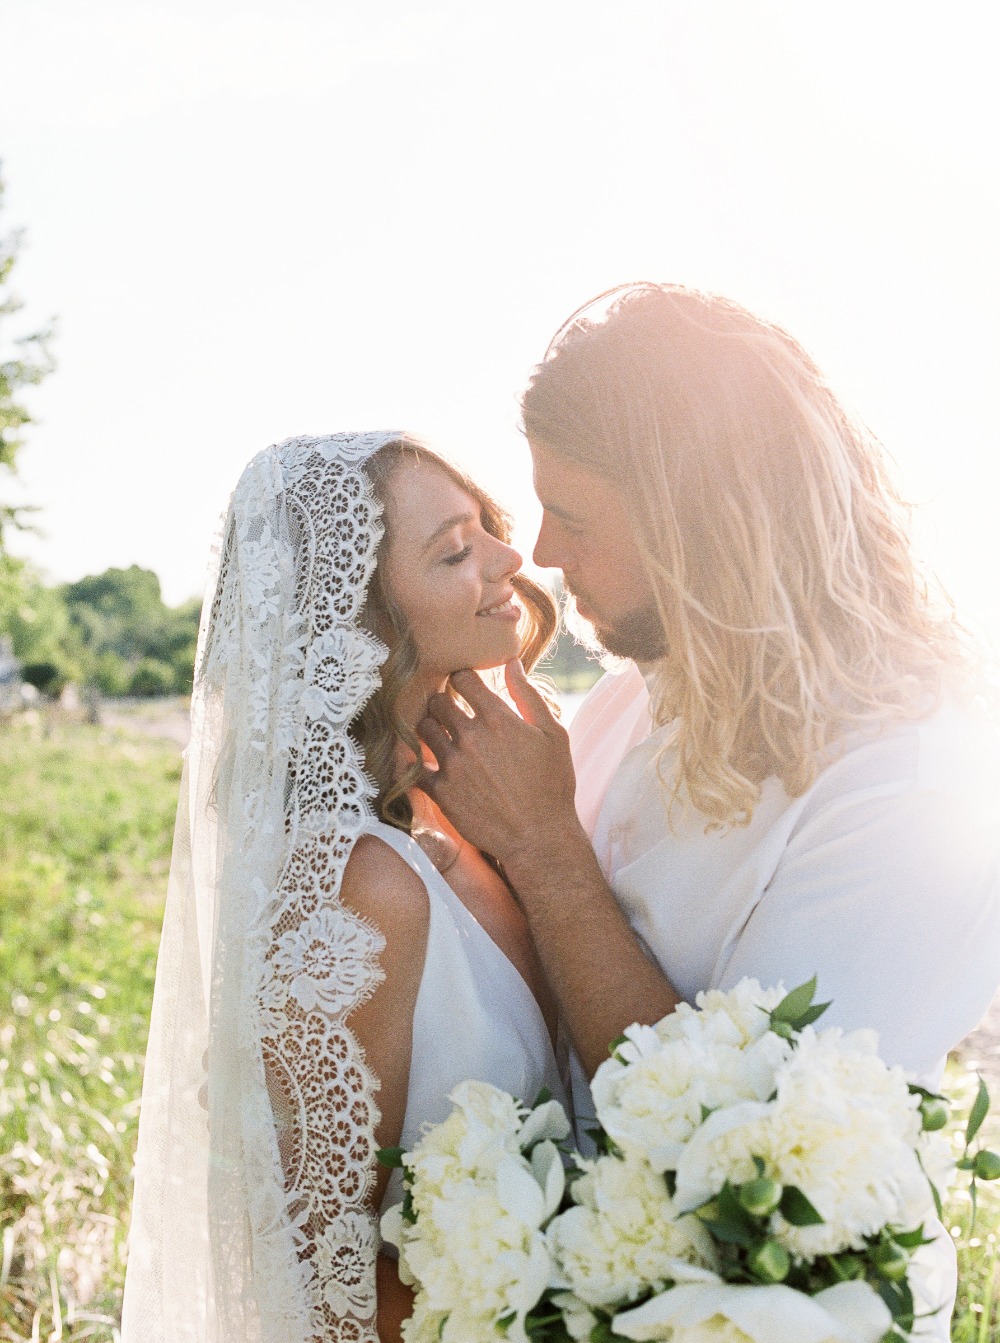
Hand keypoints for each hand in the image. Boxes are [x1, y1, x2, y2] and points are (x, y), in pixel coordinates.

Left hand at [417, 660, 580, 865]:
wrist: (538, 838)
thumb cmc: (552, 785)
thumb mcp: (553, 734)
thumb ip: (528, 695)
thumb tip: (511, 662)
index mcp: (497, 718)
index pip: (462, 678)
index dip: (464, 679)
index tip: (467, 688)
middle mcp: (470, 737)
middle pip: (438, 701)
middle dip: (445, 702)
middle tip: (453, 712)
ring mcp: (451, 764)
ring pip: (423, 728)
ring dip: (432, 728)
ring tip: (443, 737)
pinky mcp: (440, 791)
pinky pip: (415, 766)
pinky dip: (420, 762)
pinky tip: (431, 764)